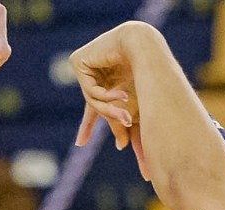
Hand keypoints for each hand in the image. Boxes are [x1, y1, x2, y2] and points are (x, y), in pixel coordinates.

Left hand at [70, 23, 150, 173]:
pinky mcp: (78, 61)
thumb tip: (120, 147)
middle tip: (126, 131)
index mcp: (106, 82)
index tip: (81, 143)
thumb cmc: (146, 75)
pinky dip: (107, 97)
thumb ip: (124, 124)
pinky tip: (122, 95)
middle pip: (96, 106)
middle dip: (112, 118)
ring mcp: (85, 67)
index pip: (94, 109)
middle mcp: (94, 74)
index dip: (87, 126)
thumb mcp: (134, 106)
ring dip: (112, 112)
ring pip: (93, 101)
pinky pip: (90, 90)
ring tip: (128, 117)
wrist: (146, 47)